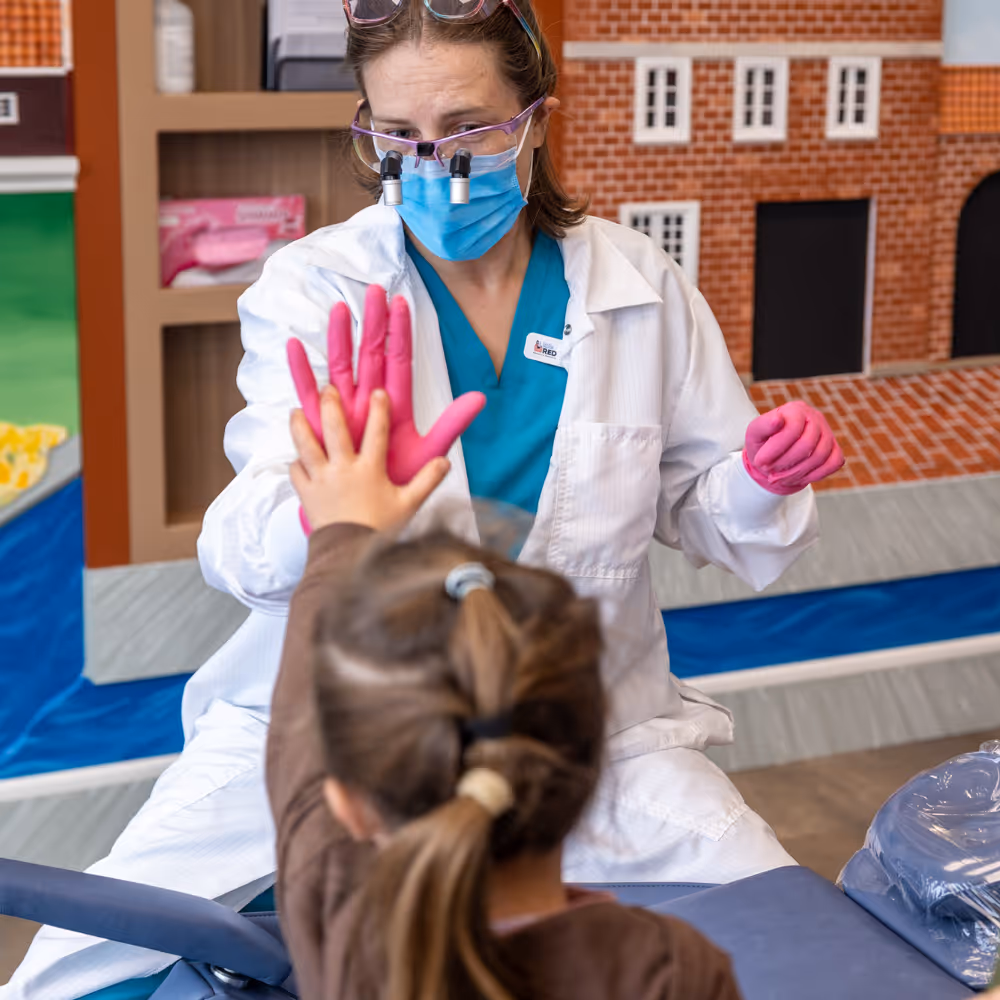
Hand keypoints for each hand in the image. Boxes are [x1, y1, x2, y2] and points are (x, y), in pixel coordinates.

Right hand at [286, 285, 485, 481]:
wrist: (369, 511)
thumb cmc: (396, 479)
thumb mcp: (428, 452)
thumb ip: (451, 424)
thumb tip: (480, 398)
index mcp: (394, 404)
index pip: (399, 360)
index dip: (401, 333)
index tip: (402, 302)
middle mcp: (367, 399)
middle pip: (370, 353)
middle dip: (372, 323)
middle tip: (374, 290)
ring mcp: (343, 408)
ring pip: (340, 365)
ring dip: (339, 338)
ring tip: (340, 309)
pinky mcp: (320, 423)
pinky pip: (307, 392)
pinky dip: (300, 370)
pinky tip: (294, 346)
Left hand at [289, 386, 449, 533]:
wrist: (349, 558)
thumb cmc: (380, 531)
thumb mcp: (408, 506)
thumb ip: (427, 481)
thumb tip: (445, 462)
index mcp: (370, 470)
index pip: (376, 432)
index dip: (379, 409)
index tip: (378, 391)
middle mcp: (343, 470)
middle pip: (335, 429)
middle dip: (331, 405)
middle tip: (329, 389)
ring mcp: (322, 481)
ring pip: (306, 445)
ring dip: (300, 426)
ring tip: (296, 411)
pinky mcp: (307, 494)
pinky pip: (296, 473)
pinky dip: (296, 464)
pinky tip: (297, 459)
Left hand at [743, 400, 843, 494]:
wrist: (774, 456)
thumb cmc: (764, 442)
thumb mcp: (755, 433)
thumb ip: (763, 426)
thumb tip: (777, 420)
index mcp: (795, 410)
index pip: (792, 428)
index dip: (775, 449)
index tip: (760, 462)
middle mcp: (815, 417)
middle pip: (807, 444)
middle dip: (785, 463)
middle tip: (770, 472)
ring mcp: (828, 433)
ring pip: (820, 456)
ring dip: (797, 472)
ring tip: (780, 477)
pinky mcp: (835, 449)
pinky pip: (834, 463)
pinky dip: (815, 475)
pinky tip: (798, 477)